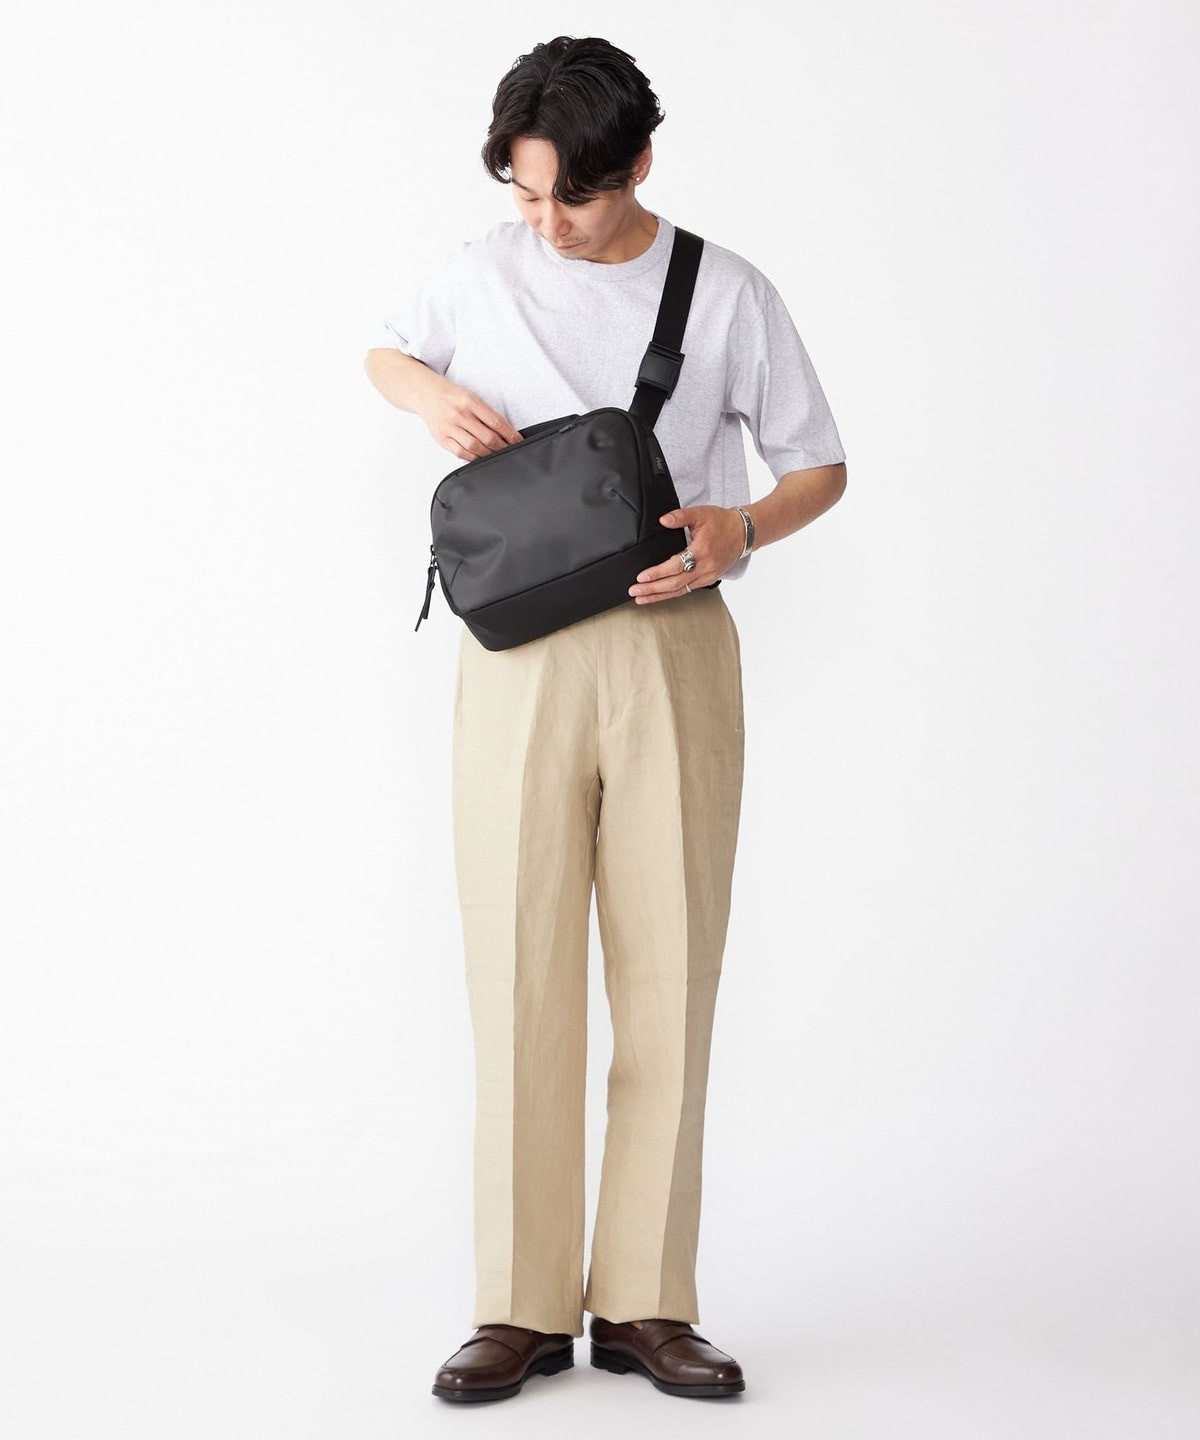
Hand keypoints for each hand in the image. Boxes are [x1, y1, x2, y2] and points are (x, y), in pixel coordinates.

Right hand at [418, 376, 521, 459]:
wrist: (426, 394)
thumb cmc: (452, 396)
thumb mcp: (472, 397)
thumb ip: (486, 414)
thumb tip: (505, 433)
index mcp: (470, 402)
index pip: (496, 422)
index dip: (510, 434)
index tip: (518, 441)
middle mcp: (460, 414)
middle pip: (487, 437)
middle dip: (502, 447)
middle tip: (510, 451)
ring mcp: (450, 427)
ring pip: (475, 447)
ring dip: (489, 454)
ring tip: (497, 455)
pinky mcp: (442, 439)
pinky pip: (461, 453)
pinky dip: (473, 458)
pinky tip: (480, 457)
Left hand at [628, 505, 746, 603]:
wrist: (743, 533)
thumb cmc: (722, 522)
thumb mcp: (700, 514)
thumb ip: (680, 516)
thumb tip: (663, 520)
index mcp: (701, 551)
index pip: (675, 566)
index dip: (657, 573)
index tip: (641, 577)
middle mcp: (705, 567)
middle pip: (675, 583)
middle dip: (653, 589)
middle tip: (634, 592)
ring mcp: (707, 576)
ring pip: (680, 590)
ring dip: (659, 595)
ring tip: (641, 599)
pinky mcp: (708, 580)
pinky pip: (687, 590)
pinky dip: (671, 594)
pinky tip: (658, 596)